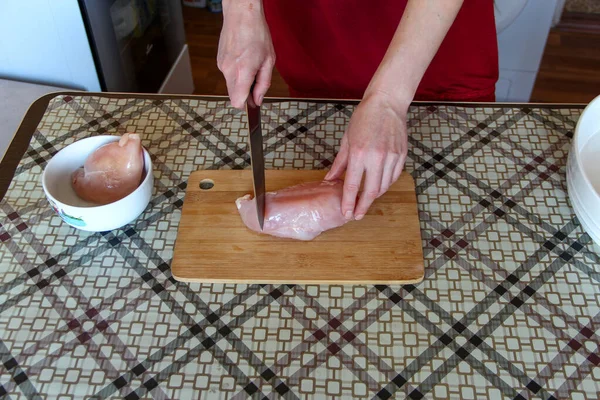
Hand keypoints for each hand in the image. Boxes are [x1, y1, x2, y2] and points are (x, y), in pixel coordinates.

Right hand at [218, 0, 274, 108]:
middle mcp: (228, 70)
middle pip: (233, 95)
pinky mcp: (219, 61)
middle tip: (256, 79)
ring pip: (231, 85)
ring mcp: (222, 66)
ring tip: (250, 64)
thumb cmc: (257, 34)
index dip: (246, 105)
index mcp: (242, 71)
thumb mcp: (268, 61)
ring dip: (241, 81)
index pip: (237, 101)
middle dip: (245, 94)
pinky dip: (236, 73)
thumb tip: (257, 101)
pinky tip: (243, 58)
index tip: (253, 103)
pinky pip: (228, 75)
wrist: (241, 14)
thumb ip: (263, 84)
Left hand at [325, 92, 408, 219]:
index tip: (346, 213)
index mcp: (359, 153)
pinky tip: (378, 186)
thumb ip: (339, 162)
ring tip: (366, 200)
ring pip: (384, 186)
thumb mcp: (347, 140)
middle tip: (357, 215)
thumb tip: (330, 179)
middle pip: (370, 191)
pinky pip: (393, 177)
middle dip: (363, 206)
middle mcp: (376, 157)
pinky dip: (385, 184)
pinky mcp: (402, 155)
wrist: (387, 103)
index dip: (349, 202)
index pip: (352, 185)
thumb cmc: (364, 118)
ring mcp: (391, 157)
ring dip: (374, 196)